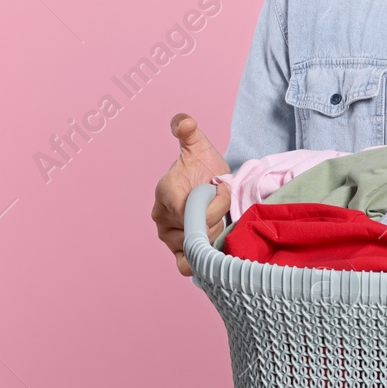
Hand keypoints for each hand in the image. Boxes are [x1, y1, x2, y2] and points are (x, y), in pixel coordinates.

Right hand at [151, 113, 231, 276]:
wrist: (211, 186)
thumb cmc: (204, 167)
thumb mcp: (199, 145)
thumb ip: (189, 131)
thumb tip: (183, 122)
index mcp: (165, 192)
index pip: (187, 207)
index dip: (212, 201)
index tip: (221, 187)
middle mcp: (162, 218)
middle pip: (196, 226)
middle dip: (216, 215)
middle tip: (223, 203)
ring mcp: (171, 237)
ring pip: (198, 243)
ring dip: (216, 231)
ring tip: (221, 216)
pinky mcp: (182, 252)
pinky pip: (185, 265)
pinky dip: (200, 263)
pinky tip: (214, 253)